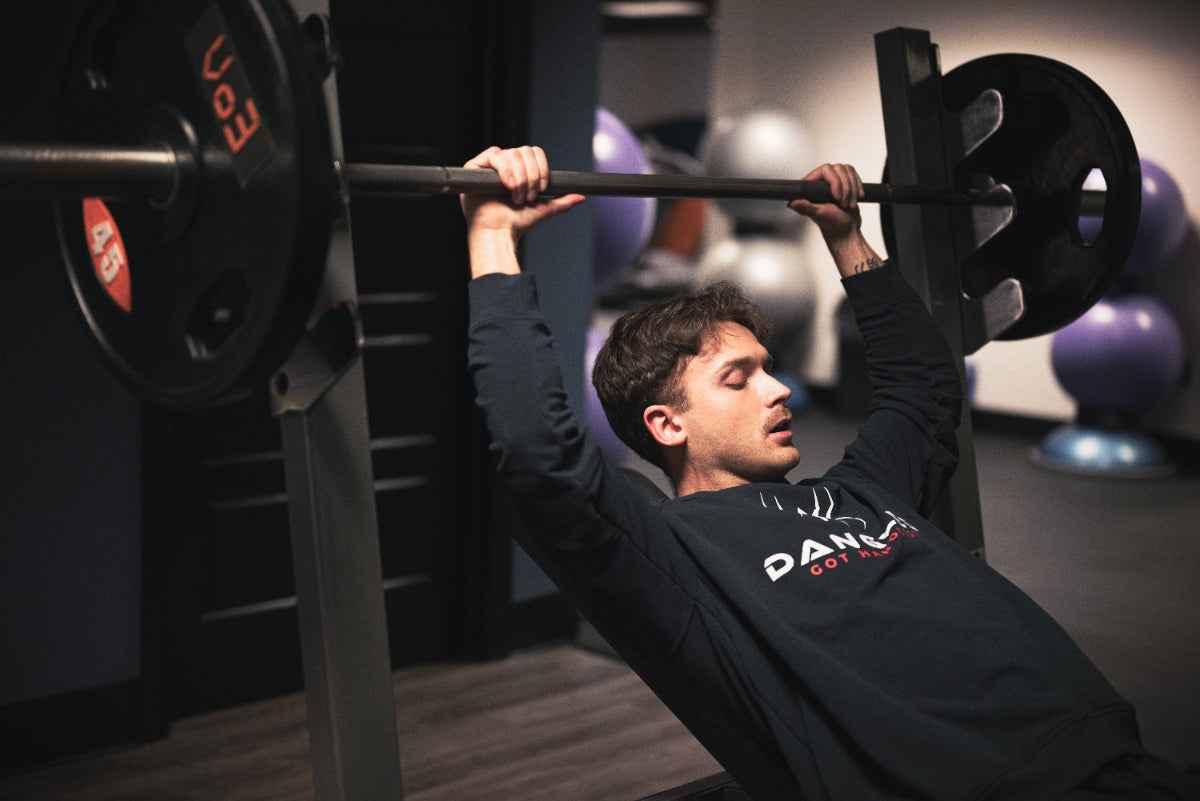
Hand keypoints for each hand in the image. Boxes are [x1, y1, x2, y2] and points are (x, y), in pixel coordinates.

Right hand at [459, 145, 585, 241]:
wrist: (500, 233)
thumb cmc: (516, 224)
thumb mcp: (543, 210)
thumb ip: (561, 202)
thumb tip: (580, 197)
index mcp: (519, 171)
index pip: (532, 152)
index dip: (540, 167)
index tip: (542, 187)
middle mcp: (504, 166)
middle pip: (523, 151)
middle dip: (530, 175)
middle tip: (528, 196)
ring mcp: (489, 167)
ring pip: (511, 153)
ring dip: (519, 177)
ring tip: (517, 197)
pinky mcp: (474, 168)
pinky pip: (494, 156)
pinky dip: (505, 170)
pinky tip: (508, 186)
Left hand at [787, 163, 863, 241]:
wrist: (847, 230)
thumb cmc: (833, 225)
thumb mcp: (819, 215)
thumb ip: (806, 208)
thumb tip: (792, 203)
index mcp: (811, 188)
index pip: (825, 170)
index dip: (835, 181)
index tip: (837, 196)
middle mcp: (821, 183)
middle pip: (839, 169)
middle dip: (845, 187)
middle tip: (843, 203)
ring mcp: (833, 182)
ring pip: (847, 170)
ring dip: (852, 189)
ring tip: (848, 203)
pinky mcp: (844, 182)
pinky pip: (853, 174)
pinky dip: (858, 186)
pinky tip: (856, 197)